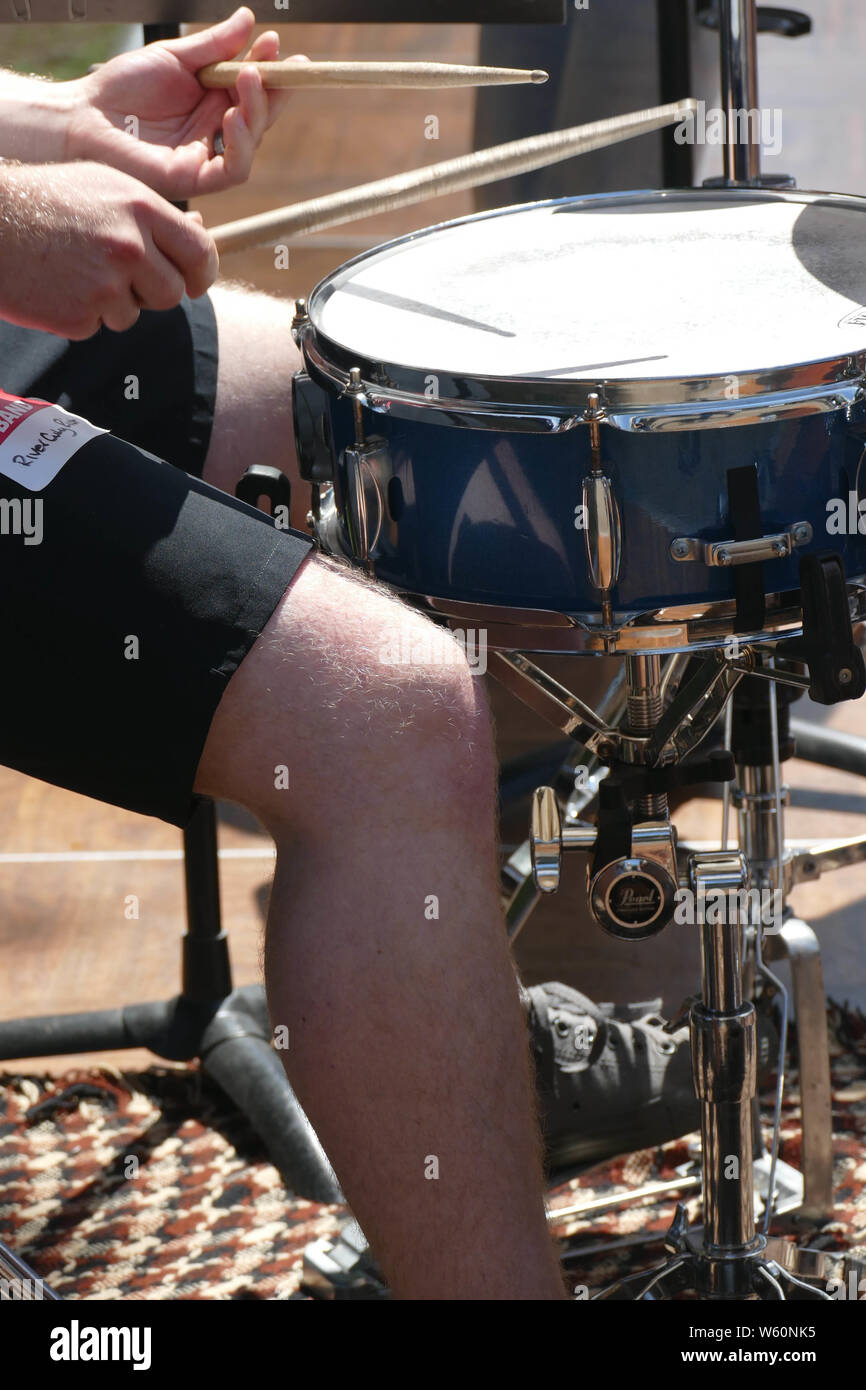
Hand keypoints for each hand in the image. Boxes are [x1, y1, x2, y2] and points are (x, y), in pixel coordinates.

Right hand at [0, 162, 217, 337]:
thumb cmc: (46, 201)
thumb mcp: (103, 187)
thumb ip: (153, 214)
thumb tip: (200, 230)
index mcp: (140, 208)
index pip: (199, 252)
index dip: (201, 273)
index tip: (193, 282)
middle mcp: (128, 246)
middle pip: (170, 294)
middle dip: (151, 291)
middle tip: (116, 274)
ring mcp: (104, 285)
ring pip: (133, 315)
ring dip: (112, 303)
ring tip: (75, 271)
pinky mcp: (79, 317)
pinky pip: (97, 326)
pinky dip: (80, 313)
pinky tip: (57, 286)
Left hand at [65, 8, 299, 200]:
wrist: (85, 117)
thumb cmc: (122, 88)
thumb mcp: (173, 57)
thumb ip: (213, 45)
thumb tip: (248, 21)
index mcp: (210, 101)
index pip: (251, 89)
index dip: (269, 70)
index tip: (276, 44)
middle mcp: (213, 130)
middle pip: (259, 117)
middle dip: (274, 90)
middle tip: (279, 63)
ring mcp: (206, 155)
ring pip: (251, 143)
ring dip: (258, 111)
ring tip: (250, 78)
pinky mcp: (195, 178)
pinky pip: (232, 170)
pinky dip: (241, 145)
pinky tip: (233, 116)